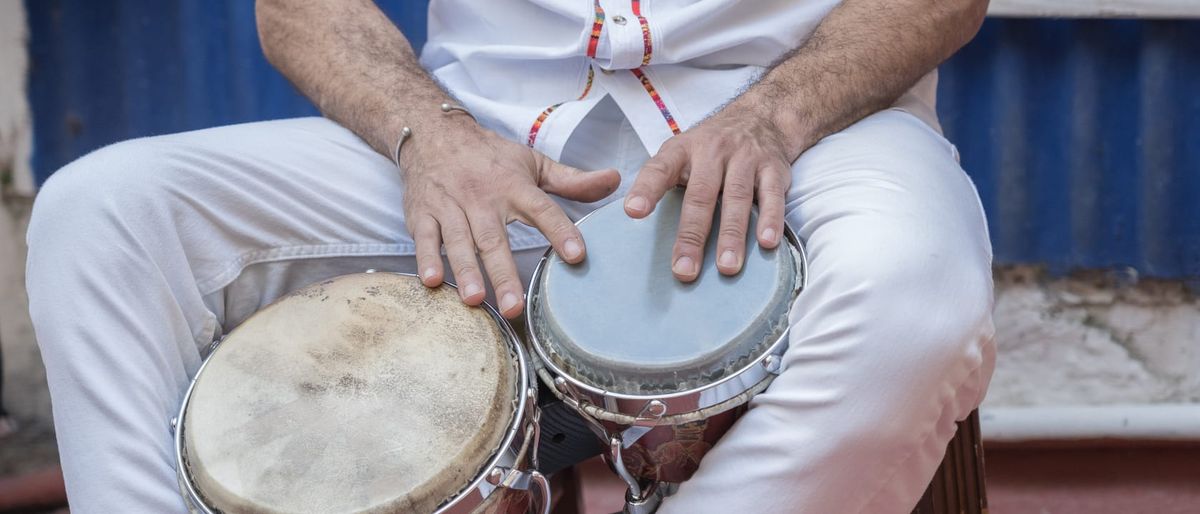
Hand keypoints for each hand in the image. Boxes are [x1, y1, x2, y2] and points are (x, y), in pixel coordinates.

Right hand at [400, 123, 620, 317]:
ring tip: (475, 300)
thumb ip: (573, 181)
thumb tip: (615, 181)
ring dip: (466, 271)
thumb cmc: (490, 156)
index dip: (560, 231)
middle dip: (504, 272)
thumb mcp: (533, 163)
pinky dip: (427, 258)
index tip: (577, 255)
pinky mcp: (422, 213)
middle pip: (494, 238)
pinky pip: (424, 237)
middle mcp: (482, 197)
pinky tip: (432, 282)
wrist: (433, 131)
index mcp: (514, 186)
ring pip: (459, 241)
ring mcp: (450, 205)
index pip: (542, 210)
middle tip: (515, 306)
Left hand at [623, 109, 792, 280]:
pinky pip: (772, 196)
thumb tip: (635, 222)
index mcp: (682, 150)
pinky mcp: (773, 168)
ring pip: (736, 198)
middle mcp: (712, 152)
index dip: (646, 190)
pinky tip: (767, 243)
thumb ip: (661, 182)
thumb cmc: (709, 149)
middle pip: (700, 195)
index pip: (660, 169)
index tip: (634, 212)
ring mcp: (745, 158)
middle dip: (692, 235)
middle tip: (684, 270)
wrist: (758, 118)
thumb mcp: (680, 154)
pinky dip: (771, 219)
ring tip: (726, 267)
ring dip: (731, 235)